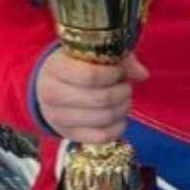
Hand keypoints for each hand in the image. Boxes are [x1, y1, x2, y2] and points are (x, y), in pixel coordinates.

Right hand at [34, 48, 148, 141]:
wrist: (47, 86)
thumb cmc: (74, 65)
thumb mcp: (90, 53)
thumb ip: (118, 59)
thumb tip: (142, 75)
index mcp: (55, 68)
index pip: (91, 75)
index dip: (114, 73)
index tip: (119, 71)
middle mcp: (52, 94)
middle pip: (101, 98)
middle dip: (122, 91)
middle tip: (125, 86)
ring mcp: (58, 118)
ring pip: (104, 118)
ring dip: (123, 108)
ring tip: (124, 99)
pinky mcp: (69, 135)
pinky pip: (102, 136)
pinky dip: (118, 127)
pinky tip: (119, 116)